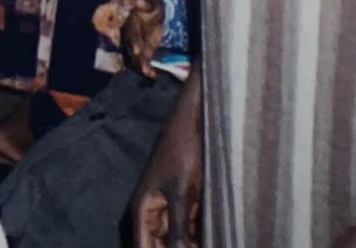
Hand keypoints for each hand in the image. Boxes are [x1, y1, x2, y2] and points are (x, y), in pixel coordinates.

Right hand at [123, 0, 165, 77]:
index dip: (134, 42)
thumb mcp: (151, 4)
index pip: (131, 34)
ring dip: (141, 65)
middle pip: (132, 48)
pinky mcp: (145, 51)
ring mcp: (138, 45)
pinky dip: (148, 68)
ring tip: (147, 73)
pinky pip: (145, 61)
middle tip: (142, 67)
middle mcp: (132, 36)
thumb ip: (144, 4)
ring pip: (137, 56)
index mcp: (131, 23)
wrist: (159, 15)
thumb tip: (139, 1)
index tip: (138, 50)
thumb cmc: (153, 8)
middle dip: (136, 57)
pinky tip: (152, 75)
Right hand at [132, 58, 202, 247]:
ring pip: (175, 239)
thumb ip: (178, 229)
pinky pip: (188, 229)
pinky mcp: (185, 202)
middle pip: (159, 245)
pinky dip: (196, 237)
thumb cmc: (182, 150)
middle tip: (198, 247)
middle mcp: (152, 212)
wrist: (194, 121)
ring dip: (188, 243)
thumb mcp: (181, 192)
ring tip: (211, 242)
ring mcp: (169, 207)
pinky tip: (212, 239)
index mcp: (143, 209)